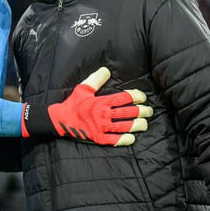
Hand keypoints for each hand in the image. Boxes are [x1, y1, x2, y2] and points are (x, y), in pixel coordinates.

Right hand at [23, 67, 151, 146]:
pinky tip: (132, 138)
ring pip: (124, 126)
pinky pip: (114, 140)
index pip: (123, 98)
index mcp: (101, 101)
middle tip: (149, 111)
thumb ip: (96, 79)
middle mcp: (103, 114)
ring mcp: (101, 127)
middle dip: (141, 111)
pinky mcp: (98, 138)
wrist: (60, 121)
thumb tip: (106, 70)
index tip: (142, 97)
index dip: (135, 96)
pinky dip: (124, 139)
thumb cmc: (72, 104)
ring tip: (145, 124)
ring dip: (136, 125)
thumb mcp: (83, 88)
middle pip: (127, 112)